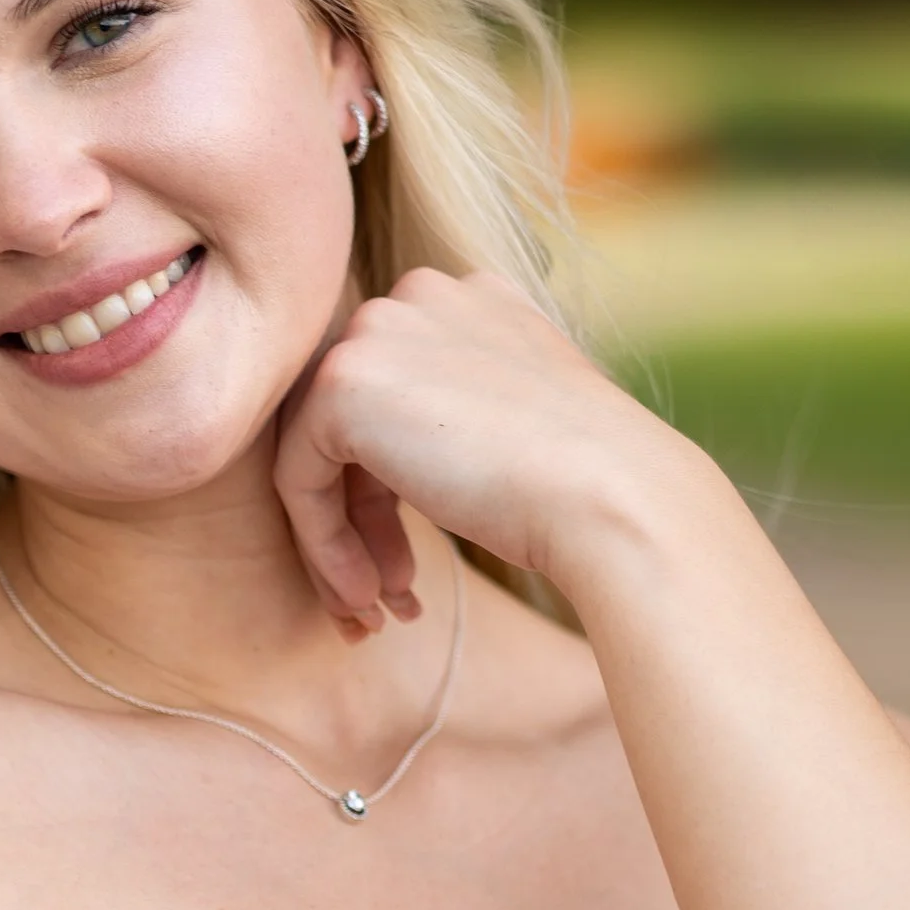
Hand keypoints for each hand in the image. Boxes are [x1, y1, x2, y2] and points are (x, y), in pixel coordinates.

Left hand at [273, 268, 706, 628]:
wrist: (611, 497)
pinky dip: (324, 546)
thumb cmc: (583, 483)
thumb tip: (382, 465)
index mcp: (469, 297)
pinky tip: (362, 597)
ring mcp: (376, 331)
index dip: (390, 489)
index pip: (394, 395)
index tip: (411, 564)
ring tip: (371, 613)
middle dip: (362, 521)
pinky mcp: (341, 383)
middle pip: (348, 424)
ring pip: (316, 454)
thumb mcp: (514, 428)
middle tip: (386, 597)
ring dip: (340, 544)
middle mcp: (417, 295)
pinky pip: (298, 478)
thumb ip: (450, 418)